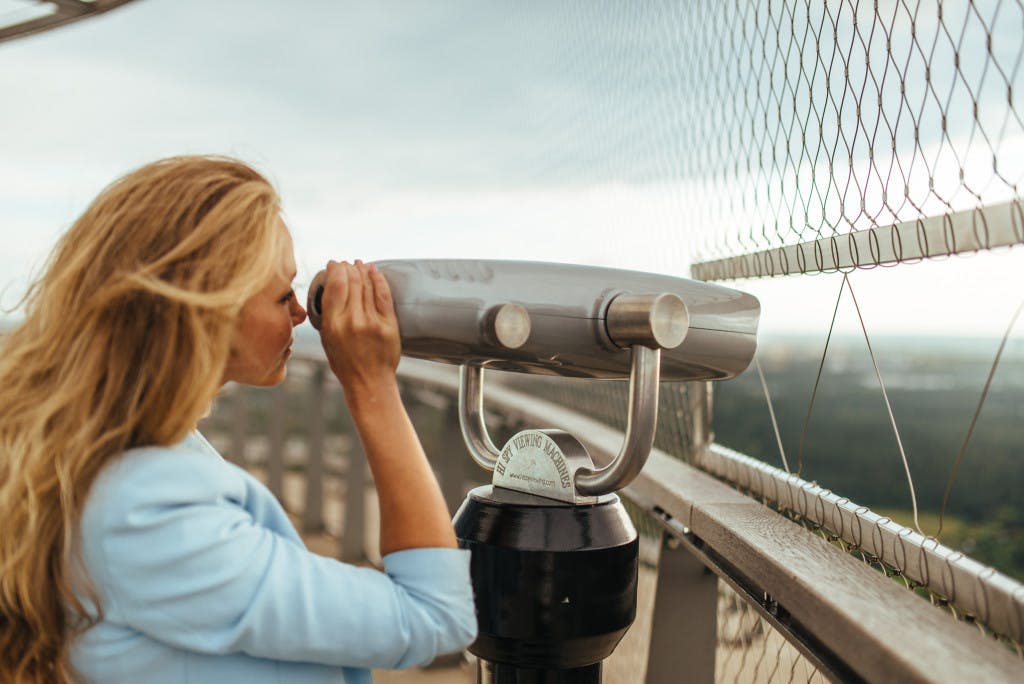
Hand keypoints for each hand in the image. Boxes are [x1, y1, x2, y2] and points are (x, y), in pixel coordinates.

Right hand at [317, 260, 400, 392]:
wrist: (369, 383)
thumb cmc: (346, 364)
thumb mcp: (327, 340)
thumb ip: (329, 315)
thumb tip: (332, 288)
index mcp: (333, 325)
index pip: (335, 286)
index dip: (335, 270)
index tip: (334, 264)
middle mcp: (352, 321)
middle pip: (351, 282)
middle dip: (348, 267)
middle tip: (347, 263)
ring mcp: (372, 322)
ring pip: (367, 285)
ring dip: (362, 270)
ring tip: (358, 265)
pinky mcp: (389, 324)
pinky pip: (383, 294)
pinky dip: (378, 279)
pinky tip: (374, 270)